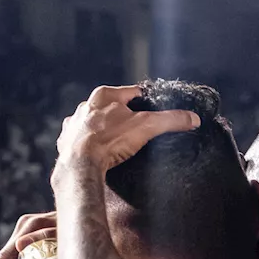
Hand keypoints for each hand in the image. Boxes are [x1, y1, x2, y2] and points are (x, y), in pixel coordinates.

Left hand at [55, 85, 199, 172]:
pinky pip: (80, 140)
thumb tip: (192, 118)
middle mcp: (86, 106)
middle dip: (124, 118)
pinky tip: (98, 154)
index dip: (146, 103)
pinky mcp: (66, 142)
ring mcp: (74, 124)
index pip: (133, 93)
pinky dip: (89, 146)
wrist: (80, 165)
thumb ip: (171, 120)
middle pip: (112, 108)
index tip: (154, 113)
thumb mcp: (147, 127)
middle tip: (136, 132)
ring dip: (104, 131)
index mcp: (105, 95)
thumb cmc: (110, 141)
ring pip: (94, 123)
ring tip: (116, 145)